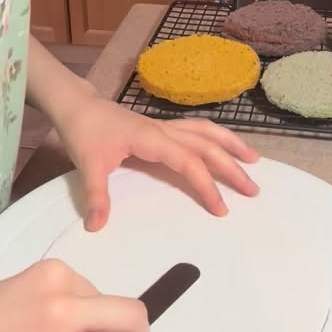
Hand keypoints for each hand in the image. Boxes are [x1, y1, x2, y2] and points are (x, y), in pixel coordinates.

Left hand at [54, 88, 259, 230]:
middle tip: (253, 190)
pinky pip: (196, 129)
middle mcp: (164, 130)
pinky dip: (216, 137)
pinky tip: (224, 146)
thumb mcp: (88, 165)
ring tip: (254, 160)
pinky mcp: (161, 127)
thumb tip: (97, 226)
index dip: (207, 185)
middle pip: (207, 145)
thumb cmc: (84, 132)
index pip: (188, 162)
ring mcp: (164, 126)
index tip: (221, 208)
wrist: (77, 105)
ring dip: (231, 144)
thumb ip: (96, 196)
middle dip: (232, 167)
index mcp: (151, 139)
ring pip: (206, 131)